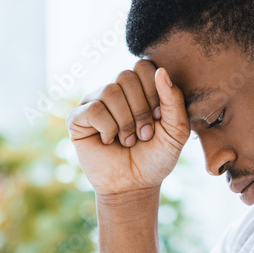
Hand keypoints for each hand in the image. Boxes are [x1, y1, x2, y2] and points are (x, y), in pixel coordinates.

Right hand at [66, 60, 189, 197]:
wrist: (134, 186)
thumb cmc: (155, 158)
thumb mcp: (176, 131)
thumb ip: (174, 101)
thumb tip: (160, 71)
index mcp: (137, 88)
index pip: (143, 66)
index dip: (153, 91)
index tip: (158, 117)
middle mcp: (114, 91)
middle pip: (125, 76)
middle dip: (140, 109)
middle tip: (144, 135)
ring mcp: (94, 102)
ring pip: (110, 91)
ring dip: (125, 122)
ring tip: (128, 141)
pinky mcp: (77, 118)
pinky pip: (93, 109)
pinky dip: (108, 128)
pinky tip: (109, 141)